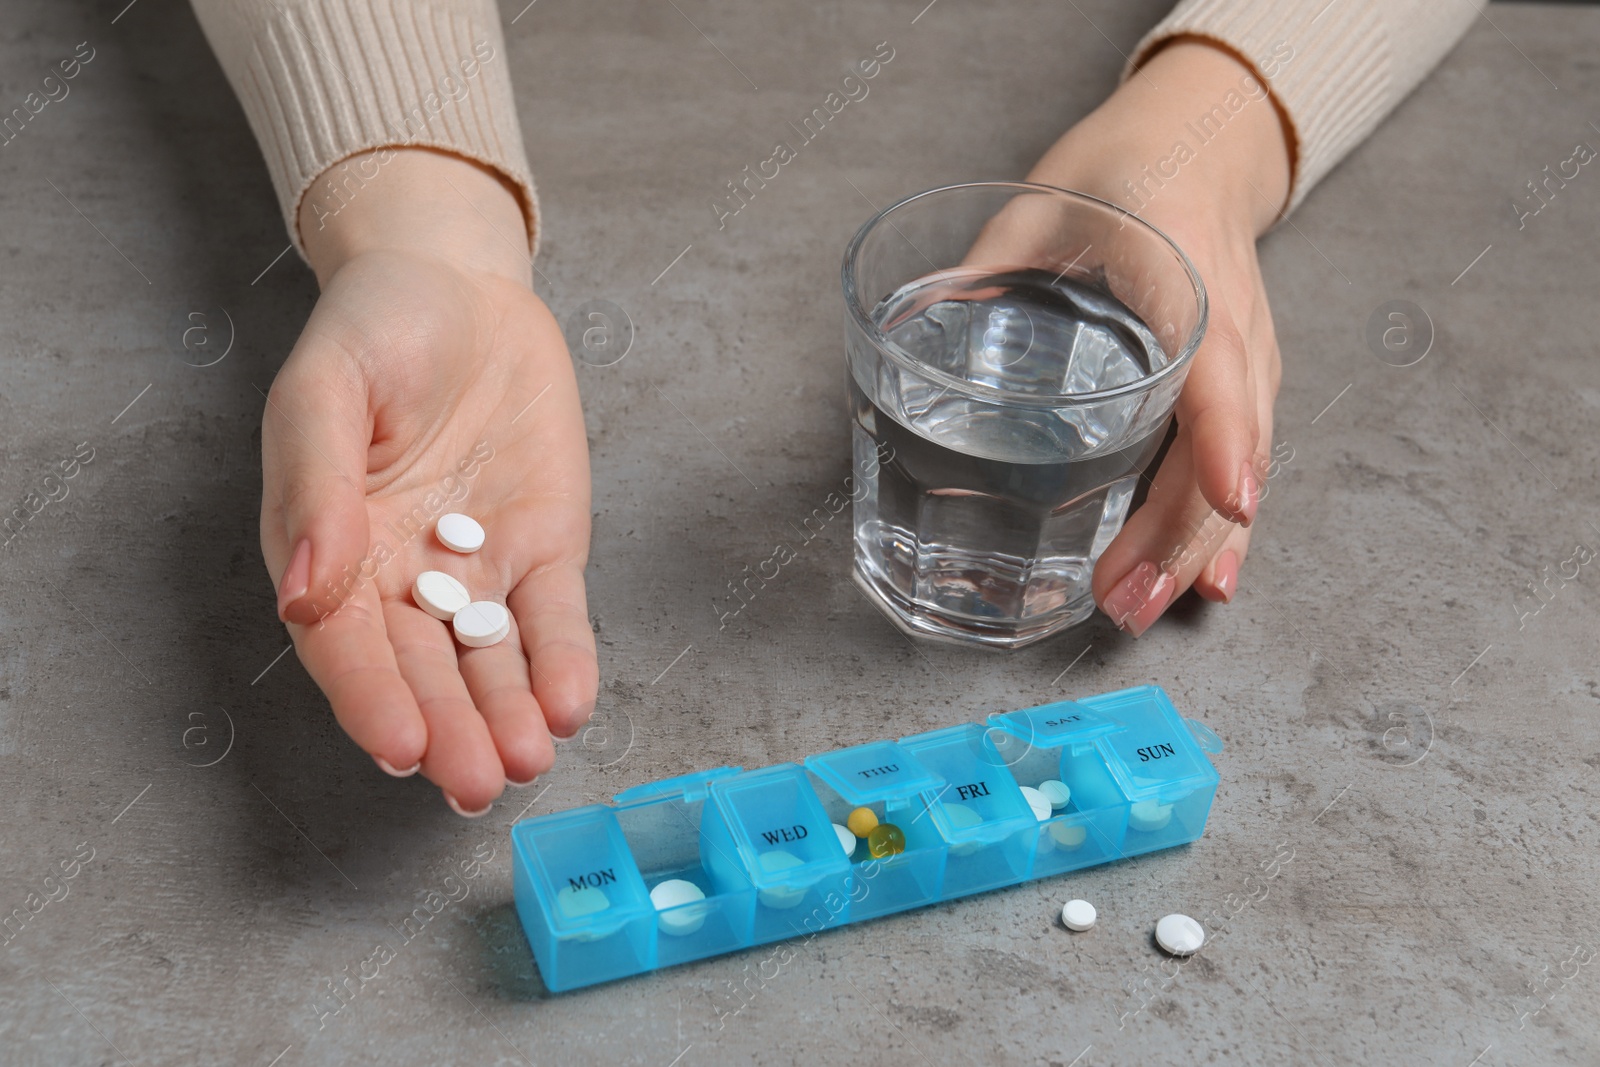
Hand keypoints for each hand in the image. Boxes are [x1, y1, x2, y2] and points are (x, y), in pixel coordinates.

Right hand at [263, 149, 597, 814]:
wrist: (460, 284)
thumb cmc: (374, 332)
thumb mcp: (325, 390)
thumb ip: (316, 488)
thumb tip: (301, 595)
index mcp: (332, 550)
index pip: (346, 643)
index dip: (370, 698)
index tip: (400, 747)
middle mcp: (402, 578)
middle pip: (423, 671)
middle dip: (448, 730)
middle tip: (473, 783)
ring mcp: (478, 569)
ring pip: (490, 662)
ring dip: (506, 715)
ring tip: (524, 760)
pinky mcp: (545, 550)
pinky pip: (554, 618)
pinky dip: (563, 662)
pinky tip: (570, 704)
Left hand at [1023, 40, 1291, 634]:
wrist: (1200, 146)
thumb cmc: (1119, 172)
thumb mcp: (1041, 201)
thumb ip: (986, 264)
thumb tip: (910, 330)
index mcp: (1186, 265)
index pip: (1218, 361)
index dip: (1222, 434)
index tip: (1228, 497)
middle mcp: (1233, 321)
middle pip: (1226, 443)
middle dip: (1179, 532)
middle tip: (1120, 600)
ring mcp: (1248, 357)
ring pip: (1239, 465)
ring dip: (1194, 546)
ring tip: (1142, 609)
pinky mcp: (1242, 383)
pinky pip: (1239, 460)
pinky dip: (1221, 525)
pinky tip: (1205, 583)